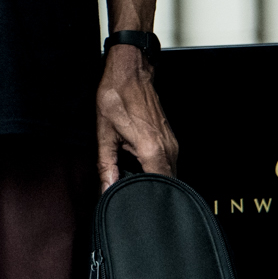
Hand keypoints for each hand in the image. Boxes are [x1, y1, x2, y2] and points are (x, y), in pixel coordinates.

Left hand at [96, 44, 176, 188]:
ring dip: (155, 184)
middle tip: (135, 200)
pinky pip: (169, 164)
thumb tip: (107, 190)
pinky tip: (143, 172)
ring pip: (170, 175)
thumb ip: (107, 167)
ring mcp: (172, 144)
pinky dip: (158, 172)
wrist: (130, 72)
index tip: (137, 206)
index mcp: (152, 150)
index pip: (158, 189)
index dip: (148, 200)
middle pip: (167, 185)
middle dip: (152, 195)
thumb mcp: (105, 135)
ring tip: (138, 189)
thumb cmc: (116, 97)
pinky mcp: (170, 140)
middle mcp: (167, 149)